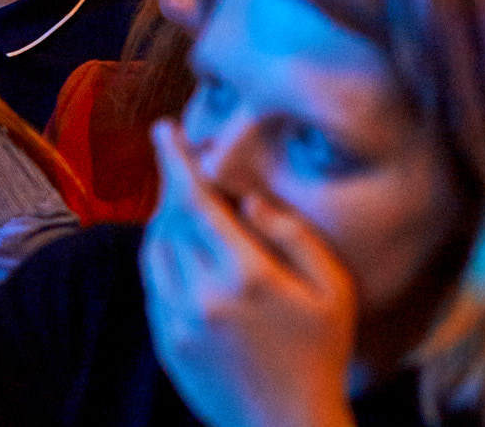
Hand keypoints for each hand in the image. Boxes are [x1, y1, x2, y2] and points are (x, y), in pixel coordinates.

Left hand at [142, 123, 356, 426]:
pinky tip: (181, 246)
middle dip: (173, 182)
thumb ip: (294, 234)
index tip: (164, 128)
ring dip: (163, 216)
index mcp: (245, 276)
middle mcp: (201, 296)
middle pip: (169, 220)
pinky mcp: (166, 343)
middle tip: (185, 159)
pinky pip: (152, 282)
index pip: (194, 202)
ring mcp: (177, 322)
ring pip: (154, 249)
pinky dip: (160, 253)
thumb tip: (250, 198)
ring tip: (184, 200)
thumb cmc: (322, 354)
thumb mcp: (332, 287)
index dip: (176, 160)